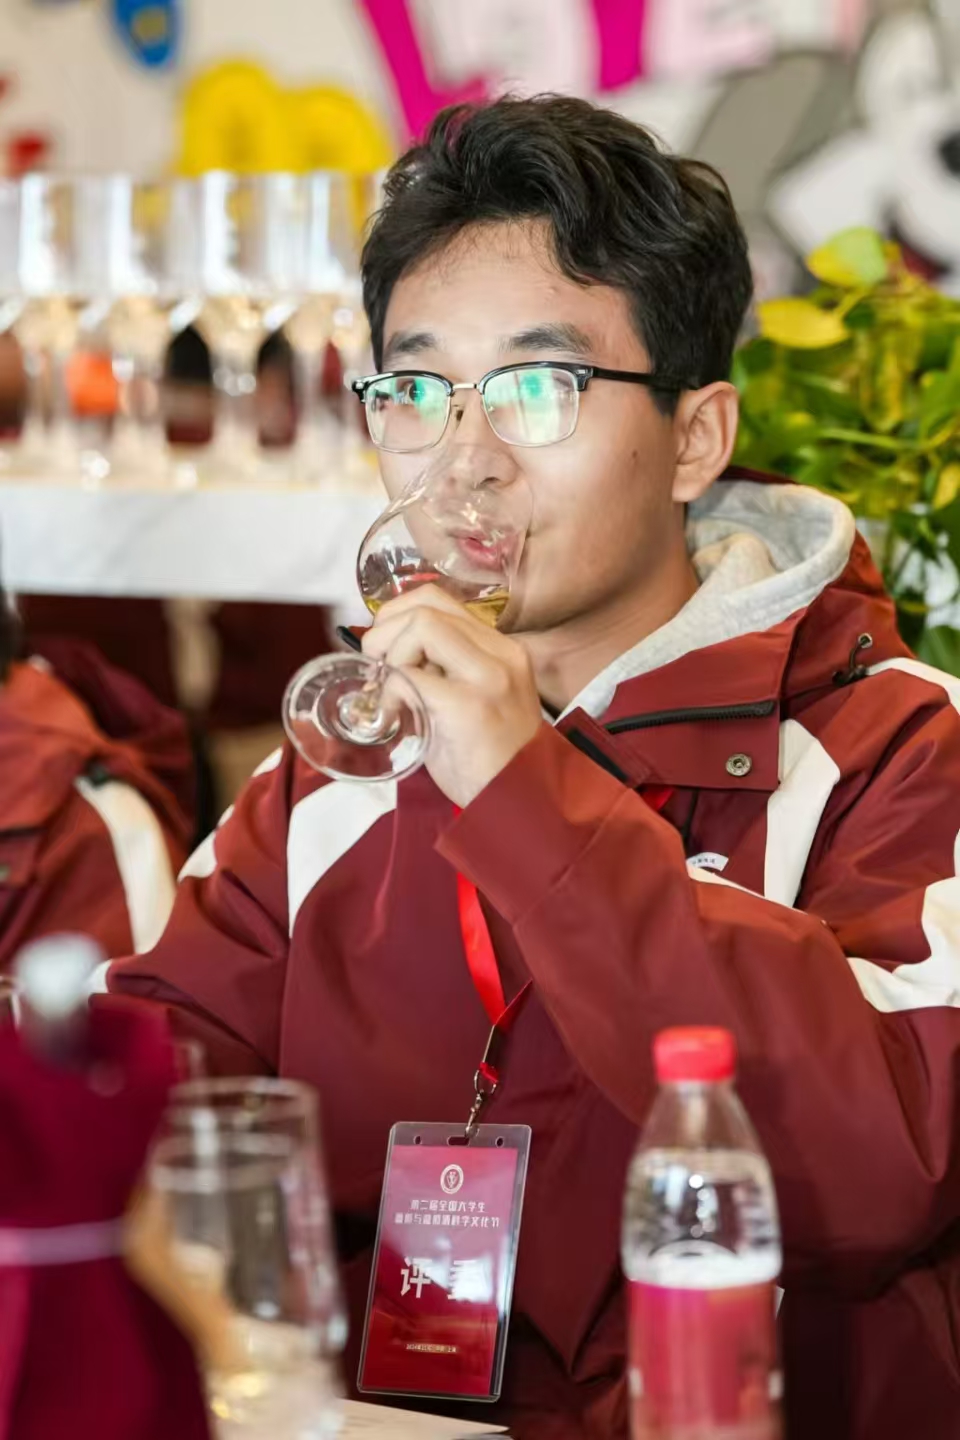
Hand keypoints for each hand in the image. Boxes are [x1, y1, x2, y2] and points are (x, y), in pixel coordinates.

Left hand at [362, 586, 543, 806]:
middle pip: (426, 605)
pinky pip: (411, 675)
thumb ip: (445, 671)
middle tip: (375, 667)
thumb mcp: (475, 700)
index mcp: (502, 649)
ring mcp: (488, 678)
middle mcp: (501, 654)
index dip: (397, 616)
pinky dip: (389, 689)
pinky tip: (391, 715)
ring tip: (385, 690)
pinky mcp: (468, 706)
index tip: (384, 650)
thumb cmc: (489, 760)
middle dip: (384, 629)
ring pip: (421, 626)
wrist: (521, 805)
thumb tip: (389, 653)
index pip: (439, 599)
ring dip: (389, 654)